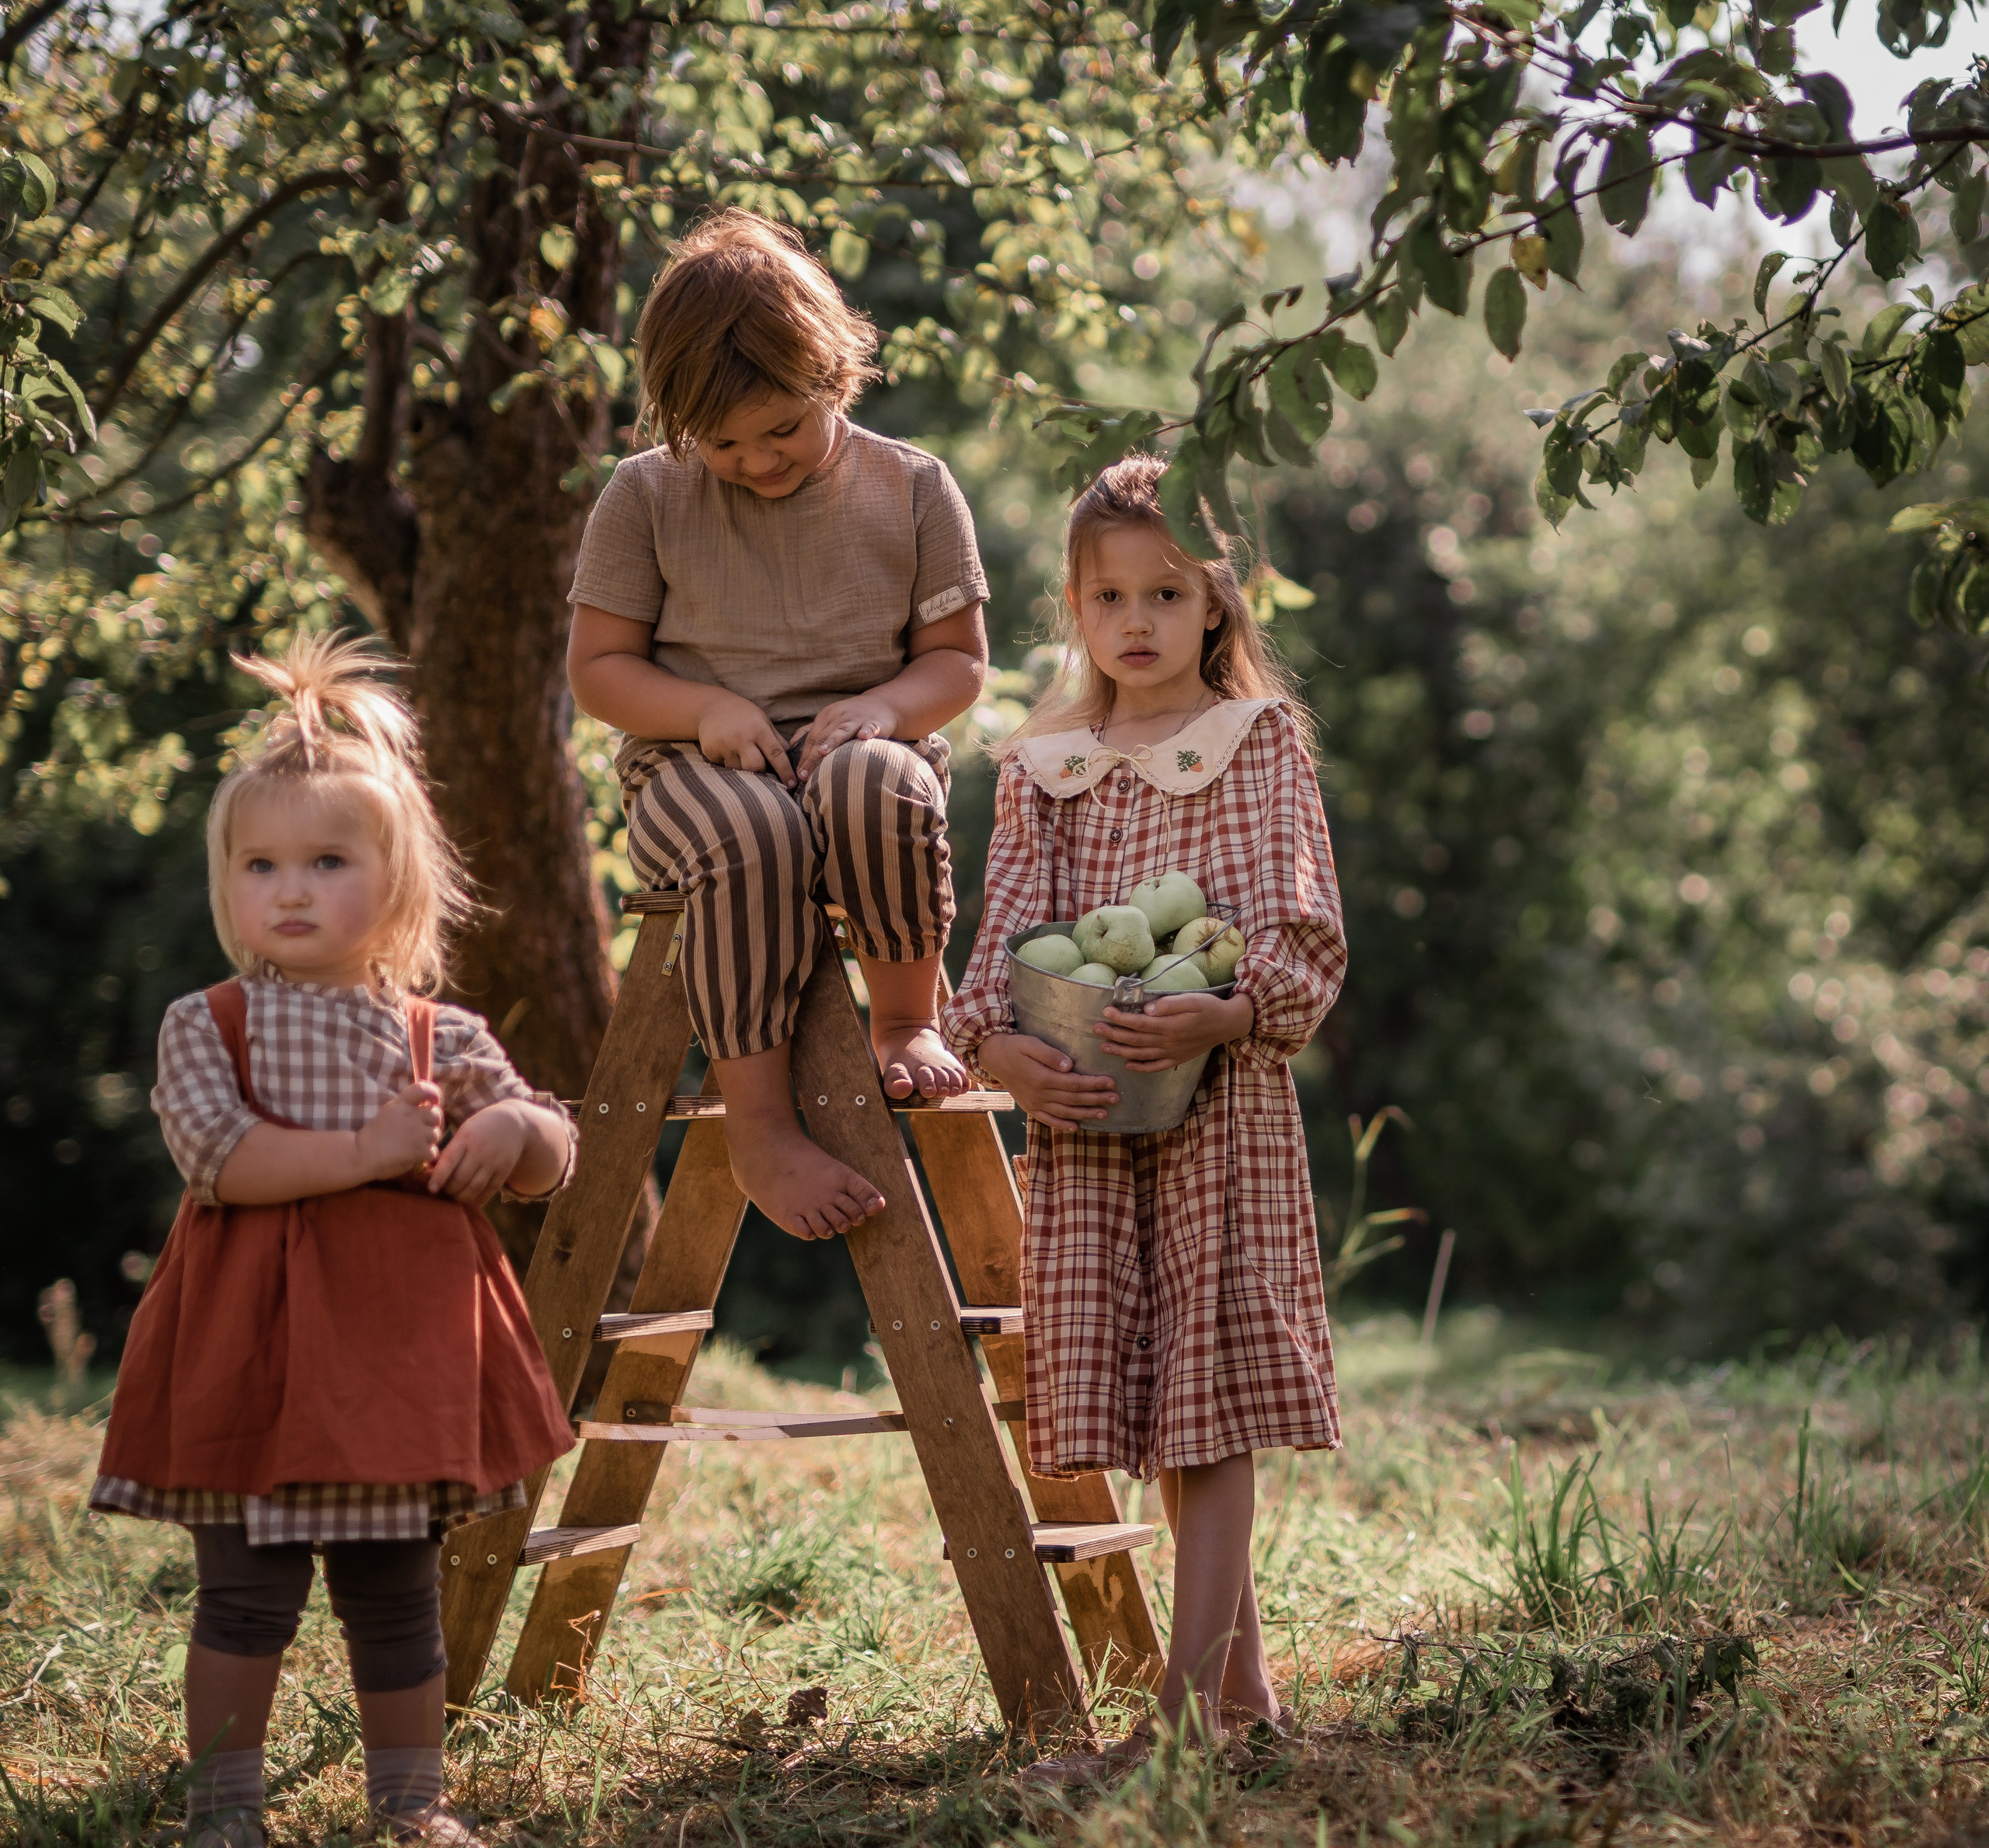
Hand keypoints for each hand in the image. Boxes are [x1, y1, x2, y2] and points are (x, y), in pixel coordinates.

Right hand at [357, 1082, 442, 1179]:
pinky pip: (433, 1151)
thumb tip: (426, 1107)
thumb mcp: (388, 1112)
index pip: (424, 1089)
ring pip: (436, 1134)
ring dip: (428, 1141)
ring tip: (412, 1146)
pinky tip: (413, 1156)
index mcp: (402, 1104)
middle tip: (420, 1133)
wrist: (361, 1155)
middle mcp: (411, 1115)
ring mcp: (417, 1133)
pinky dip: (425, 1156)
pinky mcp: (420, 1150)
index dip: (433, 1094)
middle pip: (436, 1115)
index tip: (433, 1101)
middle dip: (431, 1124)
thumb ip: (406, 1107)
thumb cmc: (374, 1136)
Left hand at [429, 1100, 529, 1205]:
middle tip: (444, 1191)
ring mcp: (493, 1161)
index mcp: (466, 1137)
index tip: (431, 1189)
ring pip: (474, 1188)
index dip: (439, 1177)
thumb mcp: (464, 1131)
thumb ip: (450, 1150)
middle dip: (449, 1190)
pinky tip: (471, 1199)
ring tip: (456, 1195)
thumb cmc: (480, 1128)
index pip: (449, 1161)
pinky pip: (489, 1190)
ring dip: (462, 1197)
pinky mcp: (504, 1170)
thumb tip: (430, 1173)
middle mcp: (480, 1150)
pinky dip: (478, 1199)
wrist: (513, 1123)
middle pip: (460, 1179)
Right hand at [697, 691, 795, 784]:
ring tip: (740, 755)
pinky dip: (728, 764)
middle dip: (760, 772)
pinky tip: (726, 751)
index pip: (775, 754)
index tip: (792, 783)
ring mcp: (724, 745)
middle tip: (759, 767)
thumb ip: (776, 740)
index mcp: (758, 729)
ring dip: (742, 768)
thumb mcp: (763, 720)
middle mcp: (741, 737)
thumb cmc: (743, 714)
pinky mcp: (710, 751)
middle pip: (755, 767)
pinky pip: (724, 767)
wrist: (711, 706)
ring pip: (738, 770)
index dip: (785, 771)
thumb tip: (792, 760)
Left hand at [794, 692, 901, 779]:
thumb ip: (810, 731)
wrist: (881, 704)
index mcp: (825, 716)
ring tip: (823, 752)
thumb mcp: (829, 719)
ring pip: (842, 731)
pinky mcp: (874, 722)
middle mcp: (839, 716)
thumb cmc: (851, 717)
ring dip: (832, 741)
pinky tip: (863, 737)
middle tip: (804, 774)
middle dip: (812, 756)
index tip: (798, 773)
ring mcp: (856, 718)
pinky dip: (866, 731)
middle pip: (822, 737)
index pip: (811, 738)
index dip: (804, 756)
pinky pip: (869, 727)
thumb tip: (790, 746)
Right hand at [976, 1032, 1118, 1126]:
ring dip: (1085, 1113)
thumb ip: (1050, 1055)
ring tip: (1104, 1114)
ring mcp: (1034, 1103)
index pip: (1074, 1083)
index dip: (1094, 1084)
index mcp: (1042, 1078)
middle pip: (1073, 1099)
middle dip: (1096, 1099)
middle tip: (1116, 1098)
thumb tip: (1069, 1065)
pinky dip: (1062, 1125)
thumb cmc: (1015, 1047)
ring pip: (1065, 1112)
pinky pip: (1048, 1120)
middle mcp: (1040, 1094)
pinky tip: (1075, 1127)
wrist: (993, 1058)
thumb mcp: (1031, 1044)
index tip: (1111, 1083)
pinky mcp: (1029, 1108)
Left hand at [1095, 992, 1255, 1072]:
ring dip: (1121, 1051)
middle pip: (1135, 1040)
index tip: (1105, 1012)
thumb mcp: (1192, 1000)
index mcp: (1170, 1026)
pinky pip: (1156, 1067)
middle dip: (1114, 1034)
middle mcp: (1168, 1042)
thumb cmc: (1209, 1007)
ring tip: (1104, 1047)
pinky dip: (1141, 1067)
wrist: (1228, 1024)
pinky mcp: (1177, 1059)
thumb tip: (1148, 1008)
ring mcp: (1172, 1053)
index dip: (1120, 1019)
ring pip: (1141, 1054)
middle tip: (1096, 1029)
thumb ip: (1170, 1005)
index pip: (1139, 1023)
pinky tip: (1128, 1065)